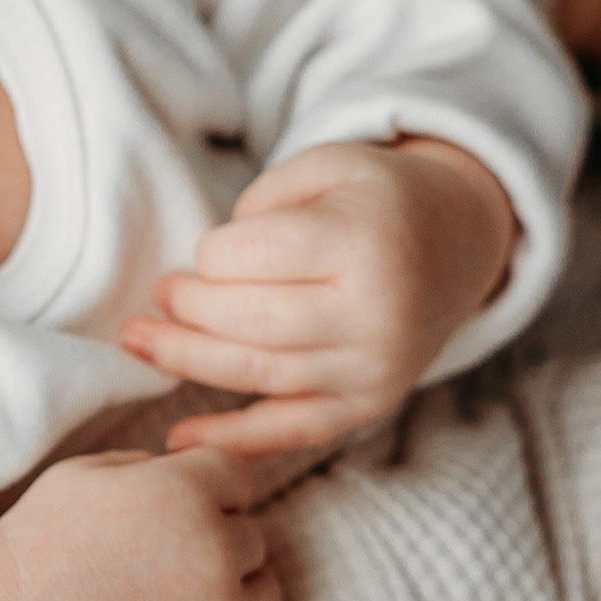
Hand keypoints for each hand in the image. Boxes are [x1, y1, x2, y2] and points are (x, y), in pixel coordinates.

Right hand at [0, 446, 281, 600]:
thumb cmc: (36, 545)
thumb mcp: (83, 473)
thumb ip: (148, 464)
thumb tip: (184, 471)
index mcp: (185, 490)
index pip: (238, 477)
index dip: (211, 487)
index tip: (184, 504)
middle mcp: (215, 550)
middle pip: (253, 537)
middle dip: (220, 540)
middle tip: (174, 557)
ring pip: (267, 596)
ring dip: (241, 590)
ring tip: (204, 595)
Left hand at [117, 136, 514, 457]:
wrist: (460, 243)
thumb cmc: (378, 198)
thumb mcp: (329, 162)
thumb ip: (265, 199)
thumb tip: (206, 266)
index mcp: (364, 242)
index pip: (252, 255)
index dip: (211, 252)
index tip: (206, 248)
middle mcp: (374, 313)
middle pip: (249, 321)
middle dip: (188, 308)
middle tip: (159, 294)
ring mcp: (373, 367)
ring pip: (259, 375)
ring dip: (187, 361)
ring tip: (140, 341)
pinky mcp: (368, 404)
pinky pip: (292, 431)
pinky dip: (233, 438)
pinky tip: (180, 436)